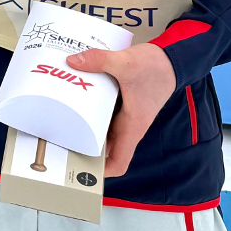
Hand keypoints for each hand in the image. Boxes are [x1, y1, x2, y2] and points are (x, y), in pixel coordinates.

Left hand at [68, 43, 176, 177]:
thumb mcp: (126, 63)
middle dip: (83, 147)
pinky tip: (75, 99)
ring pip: (101, 129)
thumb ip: (100, 60)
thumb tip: (74, 61)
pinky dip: (90, 110)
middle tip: (58, 142)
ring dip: (84, 128)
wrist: (173, 59)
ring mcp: (125, 115)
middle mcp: (128, 125)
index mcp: (132, 127)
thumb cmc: (158, 69)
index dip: (101, 171)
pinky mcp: (122, 103)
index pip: (118, 162)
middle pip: (104, 147)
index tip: (79, 169)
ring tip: (59, 122)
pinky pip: (103, 113)